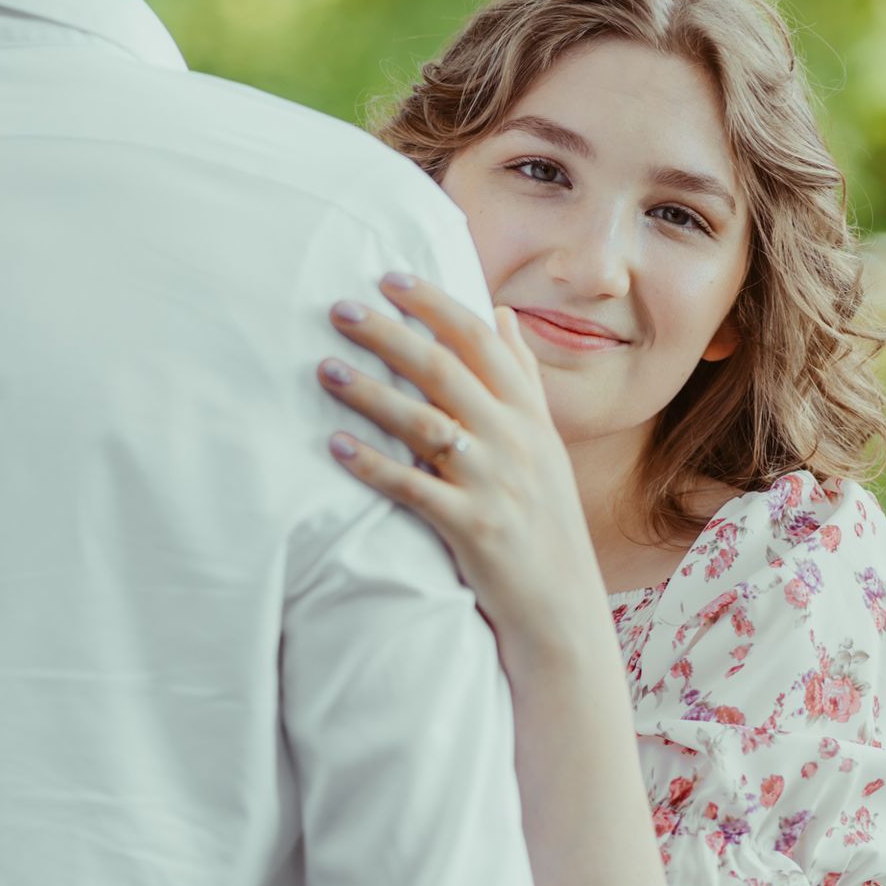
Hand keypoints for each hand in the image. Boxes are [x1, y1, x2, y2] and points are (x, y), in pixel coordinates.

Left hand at [319, 274, 606, 671]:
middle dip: (389, 335)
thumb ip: (520, 378)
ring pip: (425, 423)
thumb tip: (499, 314)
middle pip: (444, 371)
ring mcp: (494, 483)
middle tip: (339, 309)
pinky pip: (413, 487)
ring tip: (324, 369)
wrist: (561, 607)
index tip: (390, 278)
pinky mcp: (472, 528)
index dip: (434, 304)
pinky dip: (372, 465)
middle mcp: (514, 441)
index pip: (480, 341)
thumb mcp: (544, 443)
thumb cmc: (542, 519)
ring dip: (370, 393)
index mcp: (529, 415)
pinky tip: (335, 446)